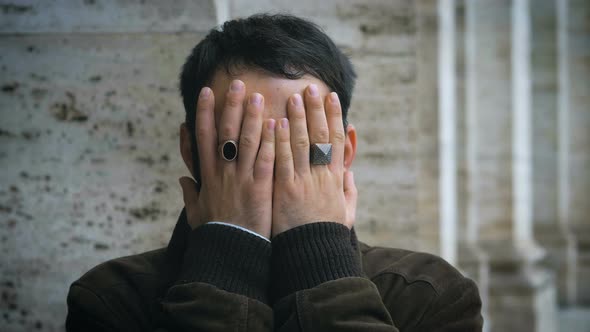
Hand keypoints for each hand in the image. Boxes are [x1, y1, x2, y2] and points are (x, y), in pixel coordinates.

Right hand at [179, 80, 275, 238]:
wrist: (231, 252)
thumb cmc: (215, 233)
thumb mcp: (197, 213)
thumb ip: (190, 194)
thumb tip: (182, 179)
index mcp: (207, 175)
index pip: (204, 137)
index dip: (205, 113)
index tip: (207, 92)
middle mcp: (223, 172)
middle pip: (226, 132)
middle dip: (231, 106)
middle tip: (237, 83)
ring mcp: (242, 178)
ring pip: (247, 141)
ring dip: (252, 116)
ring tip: (258, 95)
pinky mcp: (261, 187)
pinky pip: (266, 159)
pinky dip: (271, 141)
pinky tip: (277, 124)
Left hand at [272, 84, 353, 236]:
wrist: (311, 255)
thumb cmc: (325, 235)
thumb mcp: (345, 215)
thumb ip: (349, 193)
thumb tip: (349, 174)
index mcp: (336, 179)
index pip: (337, 141)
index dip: (334, 116)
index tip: (330, 97)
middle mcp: (321, 176)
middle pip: (320, 136)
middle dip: (315, 110)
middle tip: (310, 88)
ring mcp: (303, 182)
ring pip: (302, 144)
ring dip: (298, 119)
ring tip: (293, 97)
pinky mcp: (285, 190)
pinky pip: (283, 161)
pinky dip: (281, 141)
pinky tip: (278, 123)